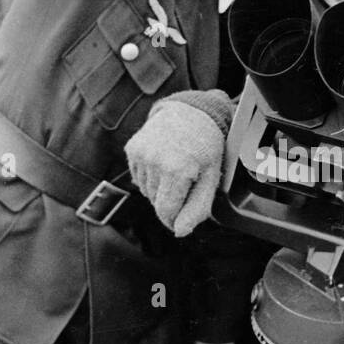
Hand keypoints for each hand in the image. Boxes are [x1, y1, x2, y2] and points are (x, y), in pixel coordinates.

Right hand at [126, 96, 228, 237]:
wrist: (191, 112)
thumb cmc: (206, 147)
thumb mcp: (211, 178)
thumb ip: (197, 208)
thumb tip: (180, 232)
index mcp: (178, 169)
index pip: (166, 211)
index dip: (173, 219)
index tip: (181, 217)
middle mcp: (156, 161)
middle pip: (156, 202)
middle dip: (170, 200)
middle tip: (186, 182)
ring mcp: (141, 154)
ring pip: (146, 191)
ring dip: (160, 188)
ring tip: (175, 170)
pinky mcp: (132, 149)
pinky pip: (138, 177)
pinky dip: (150, 176)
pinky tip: (164, 162)